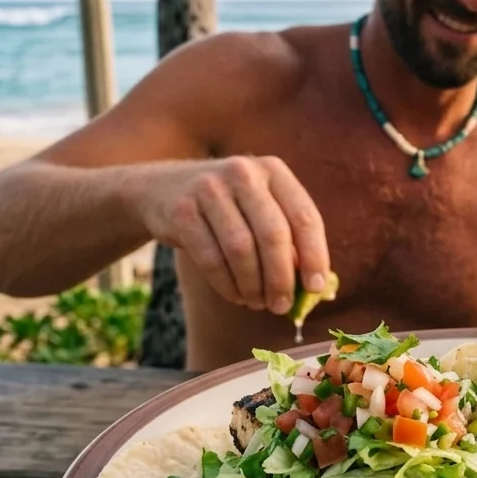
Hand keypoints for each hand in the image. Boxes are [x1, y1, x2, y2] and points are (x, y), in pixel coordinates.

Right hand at [131, 156, 329, 313]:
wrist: (161, 190)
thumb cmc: (227, 208)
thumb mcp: (259, 209)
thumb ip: (289, 239)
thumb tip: (316, 287)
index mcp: (273, 171)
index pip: (305, 217)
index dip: (314, 256)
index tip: (316, 288)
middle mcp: (243, 173)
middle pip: (273, 235)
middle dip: (281, 278)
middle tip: (282, 306)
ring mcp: (210, 188)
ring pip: (241, 249)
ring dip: (253, 285)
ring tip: (258, 303)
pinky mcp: (182, 210)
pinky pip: (210, 258)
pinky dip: (227, 285)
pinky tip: (236, 295)